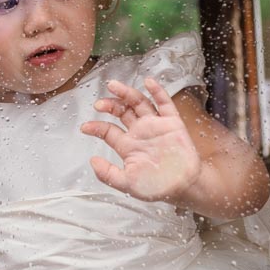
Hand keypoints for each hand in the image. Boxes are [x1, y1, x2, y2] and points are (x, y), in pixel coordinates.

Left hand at [80, 78, 201, 202]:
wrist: (184, 187)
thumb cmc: (157, 187)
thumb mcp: (127, 184)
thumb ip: (108, 174)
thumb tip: (92, 161)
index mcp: (128, 146)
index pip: (108, 131)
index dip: (96, 127)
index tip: (85, 127)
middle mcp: (140, 133)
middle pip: (122, 112)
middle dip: (110, 105)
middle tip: (99, 103)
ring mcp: (156, 126)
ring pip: (139, 103)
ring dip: (126, 93)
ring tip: (114, 86)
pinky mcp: (172, 123)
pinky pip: (164, 103)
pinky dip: (157, 91)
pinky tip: (149, 82)